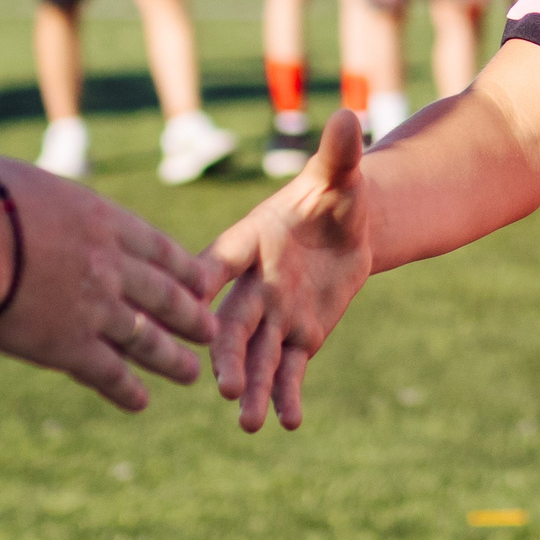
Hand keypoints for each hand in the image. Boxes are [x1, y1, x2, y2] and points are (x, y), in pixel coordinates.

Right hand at [0, 107, 217, 410]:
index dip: (179, 265)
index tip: (199, 279)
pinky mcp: (70, 347)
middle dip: (189, 314)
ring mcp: (95, 308)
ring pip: (148, 338)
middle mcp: (109, 264)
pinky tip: (138, 403)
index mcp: (96, 218)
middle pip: (163, 294)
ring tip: (189, 373)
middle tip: (210, 329)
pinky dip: (127, 389)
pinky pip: (109, 373)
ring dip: (171, 358)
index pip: (153, 245)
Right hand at [202, 111, 371, 431]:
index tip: (188, 307)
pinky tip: (288, 424)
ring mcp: (273, 315)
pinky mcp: (296, 337)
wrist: (349, 226)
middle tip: (220, 387)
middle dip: (226, 355)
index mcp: (249, 241)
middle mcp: (252, 284)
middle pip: (231, 324)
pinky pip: (287, 371)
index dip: (203, 284)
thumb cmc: (336, 193)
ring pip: (255, 356)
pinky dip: (286, 396)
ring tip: (248, 423)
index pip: (219, 264)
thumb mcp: (341, 175)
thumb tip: (351, 114)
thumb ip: (340, 153)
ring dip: (250, 388)